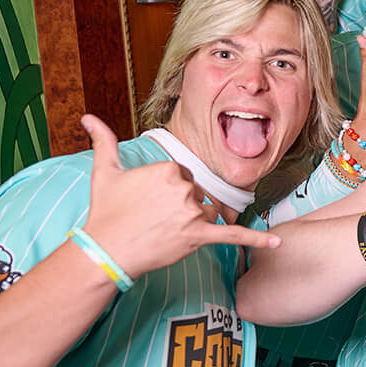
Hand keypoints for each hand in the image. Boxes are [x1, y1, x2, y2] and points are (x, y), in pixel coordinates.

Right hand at [80, 115, 276, 277]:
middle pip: (196, 192)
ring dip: (194, 220)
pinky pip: (233, 235)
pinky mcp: (199, 237)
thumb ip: (102, 140)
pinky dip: (256, 240)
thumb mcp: (104, 171)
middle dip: (180, 205)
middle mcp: (185, 188)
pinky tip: (277, 243)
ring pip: (207, 211)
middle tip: (154, 218)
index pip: (184, 174)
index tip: (149, 201)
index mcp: (169, 168)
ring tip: (166, 230)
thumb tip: (87, 117)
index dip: (168, 189)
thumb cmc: (105, 211)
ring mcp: (193, 213)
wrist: (105, 249)